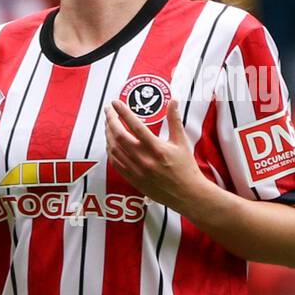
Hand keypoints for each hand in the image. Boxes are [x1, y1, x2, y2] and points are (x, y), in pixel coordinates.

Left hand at [104, 95, 207, 214]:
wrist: (186, 193)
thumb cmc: (186, 167)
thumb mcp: (182, 142)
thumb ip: (175, 120)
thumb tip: (174, 101)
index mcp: (157, 148)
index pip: (135, 126)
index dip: (123, 112)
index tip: (115, 103)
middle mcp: (144, 159)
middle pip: (119, 136)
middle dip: (111, 121)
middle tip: (108, 111)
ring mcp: (136, 170)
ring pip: (114, 149)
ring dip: (108, 135)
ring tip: (108, 124)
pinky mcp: (132, 179)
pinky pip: (115, 163)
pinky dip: (110, 151)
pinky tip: (110, 143)